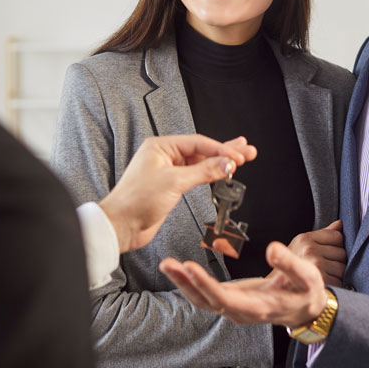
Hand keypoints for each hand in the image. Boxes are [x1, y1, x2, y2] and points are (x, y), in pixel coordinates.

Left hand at [100, 135, 255, 252]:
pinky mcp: (170, 186)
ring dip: (219, 163)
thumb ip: (203, 172)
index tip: (238, 156)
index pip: (198, 143)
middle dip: (225, 151)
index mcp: (160, 147)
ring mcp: (167, 171)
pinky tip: (221, 172)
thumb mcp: (174, 182)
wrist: (121, 226)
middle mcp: (164, 156)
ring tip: (241, 159)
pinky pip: (194, 176)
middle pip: (201, 150)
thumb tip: (225, 163)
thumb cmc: (135, 201)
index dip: (221, 149)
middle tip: (246, 150)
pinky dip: (209, 174)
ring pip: (199, 163)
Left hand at [159, 241, 327, 327]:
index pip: (224, 298)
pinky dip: (191, 283)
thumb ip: (289, 263)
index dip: (205, 284)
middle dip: (186, 282)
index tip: (190, 267)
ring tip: (168, 264)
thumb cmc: (306, 291)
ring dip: (184, 283)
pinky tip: (181, 270)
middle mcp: (241, 311)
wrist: (307, 308)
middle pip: (206, 301)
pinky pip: (206, 295)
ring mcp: (234, 307)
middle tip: (168, 264)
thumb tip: (273, 249)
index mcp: (258, 307)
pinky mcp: (231, 300)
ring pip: (202, 300)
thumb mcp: (306, 275)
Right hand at [286, 220, 345, 286]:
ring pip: (343, 268)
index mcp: (305, 239)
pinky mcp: (321, 282)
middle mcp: (310, 250)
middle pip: (342, 252)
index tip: (325, 253)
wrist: (279, 292)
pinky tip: (323, 286)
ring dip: (336, 274)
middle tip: (321, 268)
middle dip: (336, 260)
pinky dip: (335, 286)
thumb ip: (323, 235)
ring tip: (322, 277)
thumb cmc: (290, 270)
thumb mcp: (302, 246)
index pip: (337, 236)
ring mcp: (316, 266)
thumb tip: (339, 224)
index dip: (335, 245)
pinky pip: (340, 282)